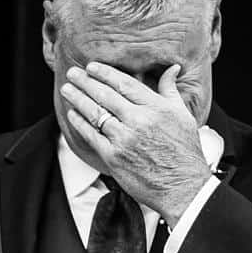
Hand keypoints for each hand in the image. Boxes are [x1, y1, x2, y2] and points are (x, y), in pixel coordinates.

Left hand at [59, 62, 212, 225]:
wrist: (182, 186)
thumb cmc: (184, 151)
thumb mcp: (183, 116)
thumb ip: (170, 91)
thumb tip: (172, 68)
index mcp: (156, 108)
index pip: (125, 84)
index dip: (105, 73)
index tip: (92, 66)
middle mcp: (139, 120)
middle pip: (106, 95)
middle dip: (85, 82)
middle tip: (72, 73)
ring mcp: (124, 139)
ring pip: (95, 113)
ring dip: (78, 99)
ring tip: (67, 90)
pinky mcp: (113, 157)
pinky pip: (91, 135)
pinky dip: (80, 123)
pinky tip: (73, 114)